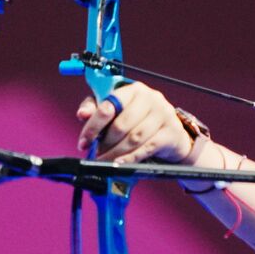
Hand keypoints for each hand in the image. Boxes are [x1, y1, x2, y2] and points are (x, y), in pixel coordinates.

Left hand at [75, 82, 193, 163]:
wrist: (172, 134)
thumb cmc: (140, 120)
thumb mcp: (118, 110)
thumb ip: (97, 109)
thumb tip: (82, 114)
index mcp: (133, 90)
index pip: (109, 106)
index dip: (93, 126)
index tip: (84, 142)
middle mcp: (150, 98)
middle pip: (121, 125)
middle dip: (105, 143)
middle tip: (97, 154)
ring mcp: (163, 114)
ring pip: (134, 138)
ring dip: (115, 153)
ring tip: (105, 160)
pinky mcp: (171, 132)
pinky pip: (147, 148)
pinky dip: (130, 158)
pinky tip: (120, 163)